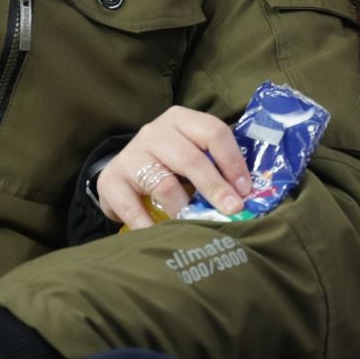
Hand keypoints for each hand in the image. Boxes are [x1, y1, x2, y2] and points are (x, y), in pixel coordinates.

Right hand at [96, 106, 252, 229]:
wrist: (123, 173)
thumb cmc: (168, 164)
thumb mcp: (191, 154)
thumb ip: (215, 166)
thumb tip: (248, 196)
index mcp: (180, 120)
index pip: (213, 132)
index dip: (232, 161)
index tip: (245, 189)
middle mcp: (154, 132)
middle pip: (190, 158)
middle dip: (215, 187)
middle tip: (231, 210)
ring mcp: (130, 155)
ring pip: (164, 184)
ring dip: (185, 210)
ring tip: (198, 227)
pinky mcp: (111, 180)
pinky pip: (133, 208)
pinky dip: (151, 226)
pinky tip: (165, 238)